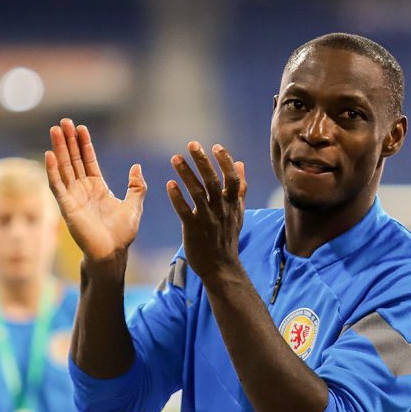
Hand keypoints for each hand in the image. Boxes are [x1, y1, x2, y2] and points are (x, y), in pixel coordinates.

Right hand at [45, 118, 146, 261]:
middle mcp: (82, 189)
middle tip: (63, 121)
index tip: (81, 127)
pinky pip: (57, 185)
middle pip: (73, 159)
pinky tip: (49, 154)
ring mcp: (73, 197)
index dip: (84, 144)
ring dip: (59, 149)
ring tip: (55, 130)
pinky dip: (52, 170)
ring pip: (63, 168)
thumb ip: (136, 186)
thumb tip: (136, 166)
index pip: (87, 160)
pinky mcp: (66, 207)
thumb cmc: (122, 233)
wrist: (113, 252)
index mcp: (97, 187)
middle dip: (68, 141)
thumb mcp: (134, 205)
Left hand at [167, 142, 246, 282]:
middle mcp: (221, 209)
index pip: (232, 179)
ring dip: (186, 174)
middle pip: (212, 181)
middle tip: (192, 144)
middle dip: (202, 161)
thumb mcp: (238, 212)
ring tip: (175, 158)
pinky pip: (184, 211)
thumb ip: (240, 188)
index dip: (225, 162)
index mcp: (232, 204)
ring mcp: (207, 219)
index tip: (216, 147)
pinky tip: (169, 185)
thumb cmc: (228, 237)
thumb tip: (241, 163)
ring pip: (197, 193)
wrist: (221, 267)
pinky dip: (177, 198)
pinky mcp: (193, 229)